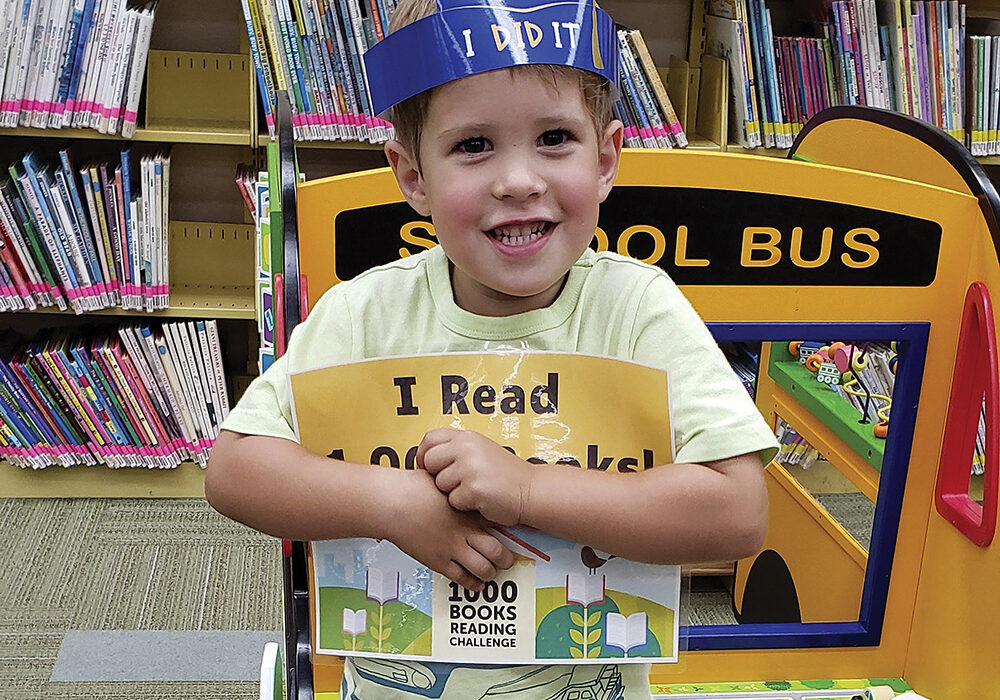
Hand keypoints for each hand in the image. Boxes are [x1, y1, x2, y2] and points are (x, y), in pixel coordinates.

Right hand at [382, 469, 513, 590]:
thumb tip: (461, 481)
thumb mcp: (441, 480)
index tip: (511, 532)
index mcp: (467, 509)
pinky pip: (461, 578)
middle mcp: (464, 530)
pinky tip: (476, 584)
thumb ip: (456, 486)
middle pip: (497, 550)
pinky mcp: (438, 560)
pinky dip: (472, 584)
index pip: (497, 521)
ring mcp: (452, 547)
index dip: (507, 528)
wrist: (393, 503)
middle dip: (506, 558)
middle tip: (508, 560)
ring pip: (483, 568)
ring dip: (491, 573)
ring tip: (492, 573)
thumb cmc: (412, 488)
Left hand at [415, 428, 532, 526]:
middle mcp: (467, 448)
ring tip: (473, 490)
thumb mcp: (481, 450)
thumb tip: (426, 458)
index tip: (428, 467)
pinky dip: (464, 505)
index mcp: (467, 437)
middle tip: (455, 483)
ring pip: (440, 484)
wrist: (531, 490)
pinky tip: (480, 500)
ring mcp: (470, 467)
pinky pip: (453, 501)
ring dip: (453, 492)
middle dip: (437, 476)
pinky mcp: (474, 488)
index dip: (424, 455)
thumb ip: (456, 450)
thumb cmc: (506, 475)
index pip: (430, 439)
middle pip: (430, 461)